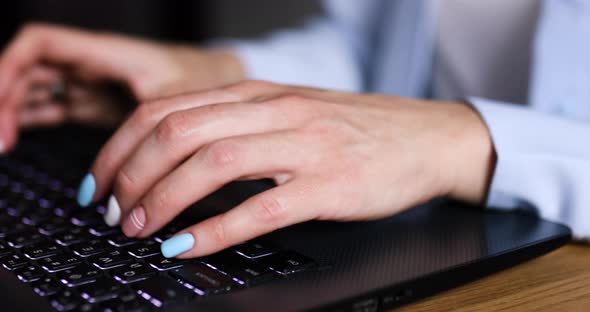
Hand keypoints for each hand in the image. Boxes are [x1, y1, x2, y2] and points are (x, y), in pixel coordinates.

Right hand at [0, 23, 243, 151]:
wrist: (219, 84)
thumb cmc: (202, 81)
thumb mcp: (177, 100)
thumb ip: (147, 125)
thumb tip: (123, 169)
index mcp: (106, 53)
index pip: (41, 44)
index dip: (9, 65)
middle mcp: (91, 65)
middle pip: (29, 70)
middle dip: (6, 98)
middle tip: (0, 137)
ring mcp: (90, 83)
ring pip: (36, 89)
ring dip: (14, 112)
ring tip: (2, 143)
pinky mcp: (95, 103)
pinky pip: (52, 106)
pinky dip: (30, 121)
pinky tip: (15, 139)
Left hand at [80, 80, 495, 257]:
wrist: (424, 137)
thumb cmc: (354, 128)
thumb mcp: (288, 111)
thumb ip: (236, 124)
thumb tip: (174, 155)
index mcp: (257, 94)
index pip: (167, 110)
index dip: (120, 147)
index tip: (101, 182)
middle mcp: (274, 112)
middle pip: (178, 133)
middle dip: (131, 176)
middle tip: (112, 212)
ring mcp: (303, 147)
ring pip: (213, 165)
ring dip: (164, 200)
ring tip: (140, 229)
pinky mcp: (328, 185)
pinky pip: (261, 208)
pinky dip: (216, 230)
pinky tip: (189, 246)